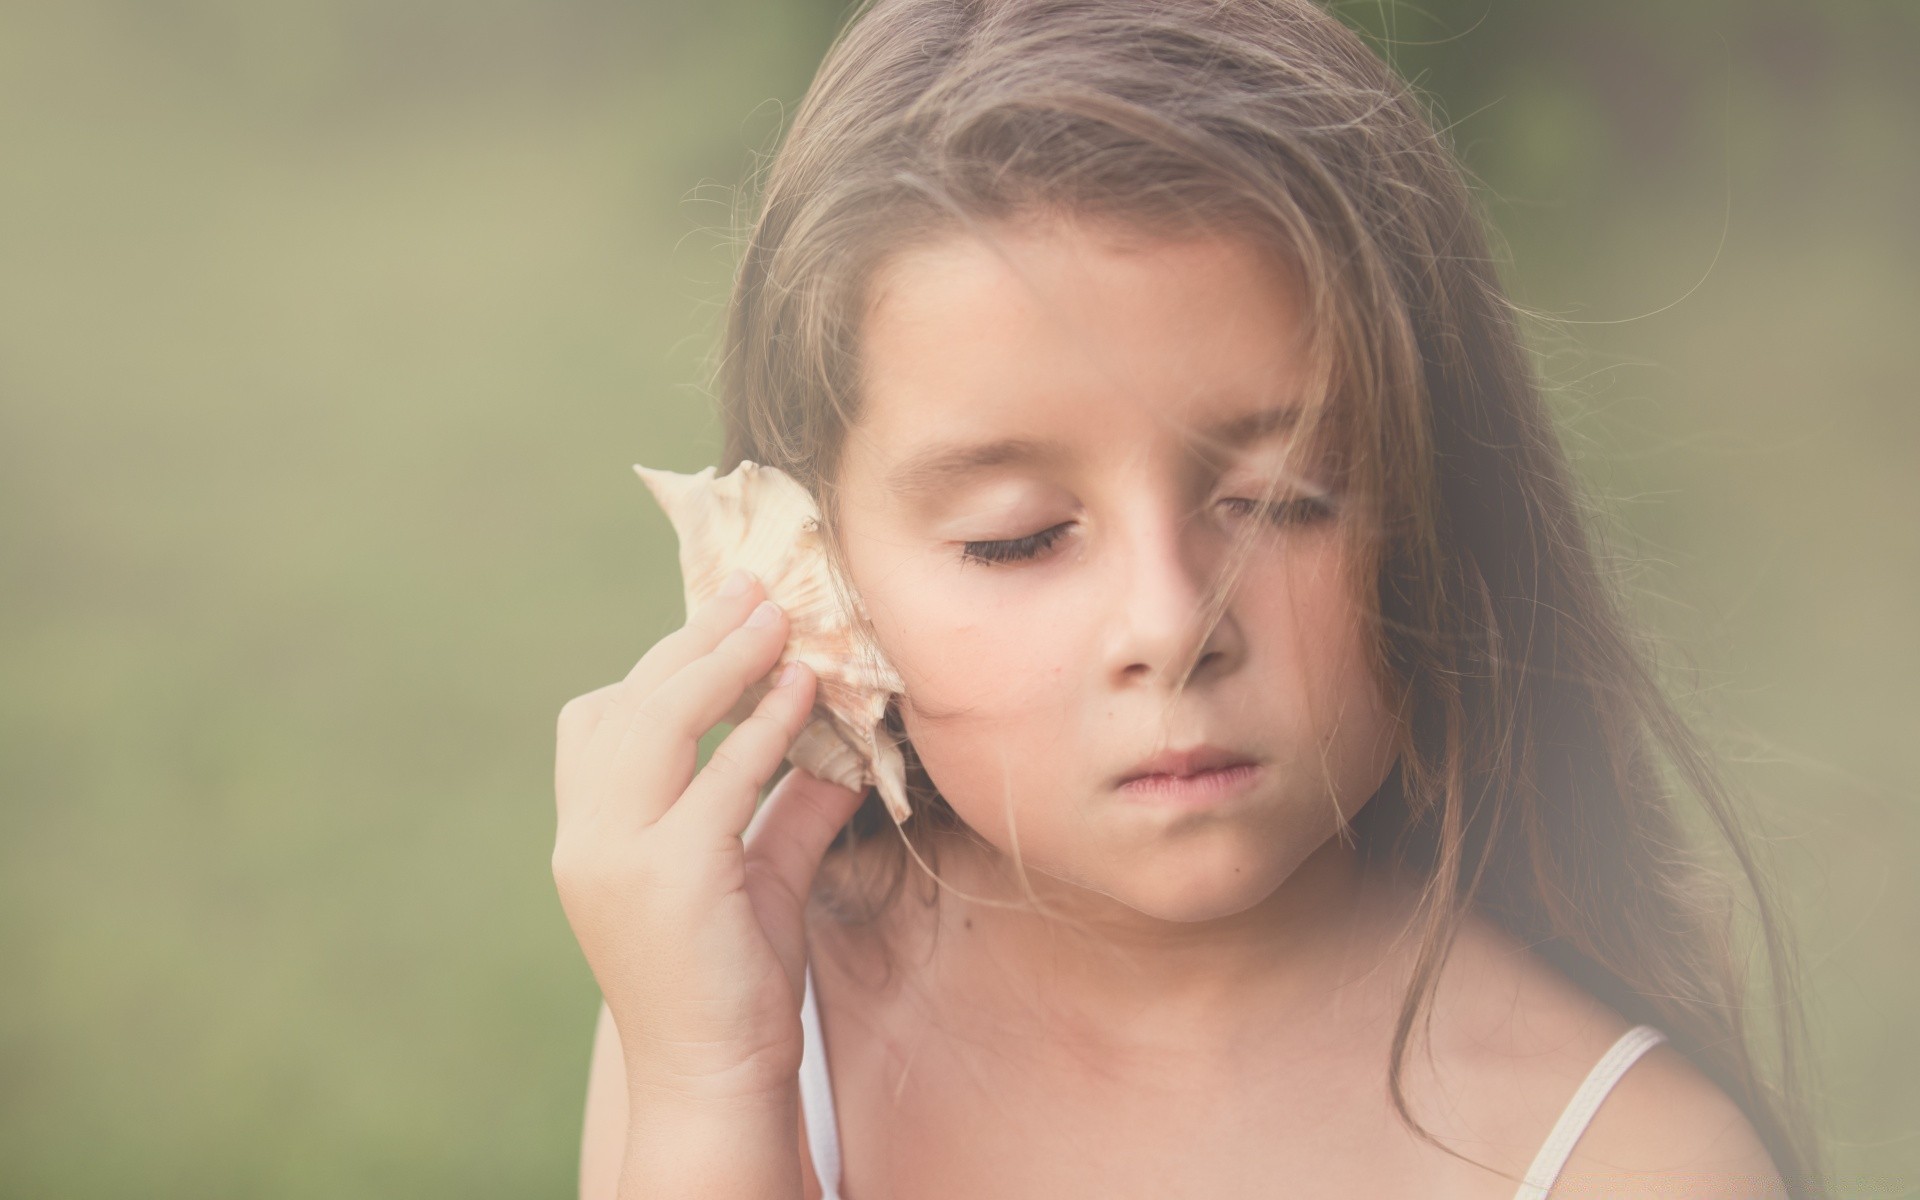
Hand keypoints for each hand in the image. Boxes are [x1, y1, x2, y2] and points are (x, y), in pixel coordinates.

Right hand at [551, 570, 867, 1104]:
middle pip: (631, 704)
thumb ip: (788, 808)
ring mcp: (618, 855)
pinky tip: (802, 692)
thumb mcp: (754, 874)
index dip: (662, 660)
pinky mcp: (669, 875)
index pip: (601, 718)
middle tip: (753, 591)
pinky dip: (763, 726)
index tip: (722, 616)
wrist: (713, 1079)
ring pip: (660, 723)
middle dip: (695, 639)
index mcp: (588, 833)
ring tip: (778, 620)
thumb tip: (843, 749)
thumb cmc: (728, 981)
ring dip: (723, 661)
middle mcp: (587, 837)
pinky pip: (721, 777)